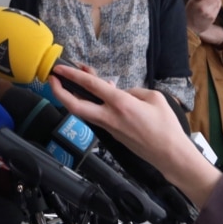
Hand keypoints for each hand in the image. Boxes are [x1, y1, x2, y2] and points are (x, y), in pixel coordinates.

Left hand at [48, 64, 221, 207]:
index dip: (72, 76)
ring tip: (74, 83)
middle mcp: (110, 117)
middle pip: (74, 106)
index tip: (60, 69)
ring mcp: (109, 128)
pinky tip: (94, 97)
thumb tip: (119, 92)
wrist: (170, 155)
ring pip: (83, 112)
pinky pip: (96, 117)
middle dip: (59, 92)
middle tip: (52, 79)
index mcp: (121, 104)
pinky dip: (90, 105)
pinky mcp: (112, 135)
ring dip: (74, 97)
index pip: (90, 86)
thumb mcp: (155, 98)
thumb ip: (134, 91)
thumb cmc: (166, 127)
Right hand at [186, 0, 220, 35]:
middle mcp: (203, 7)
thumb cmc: (190, 12)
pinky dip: (218, 2)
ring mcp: (209, 12)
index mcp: (195, 2)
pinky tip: (214, 2)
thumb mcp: (192, 1)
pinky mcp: (213, 16)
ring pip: (218, 0)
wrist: (193, 27)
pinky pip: (218, 6)